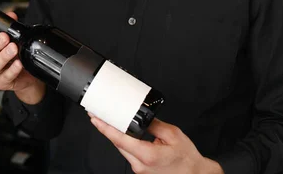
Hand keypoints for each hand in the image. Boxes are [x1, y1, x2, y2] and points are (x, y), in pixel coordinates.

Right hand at [0, 11, 44, 102]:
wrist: (23, 74)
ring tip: (13, 48)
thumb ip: (9, 25)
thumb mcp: (10, 38)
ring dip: (3, 56)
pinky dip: (12, 70)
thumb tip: (11, 16)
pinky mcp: (0, 83)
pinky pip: (5, 77)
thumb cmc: (12, 54)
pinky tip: (18, 63)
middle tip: (4, 37)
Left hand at [89, 116, 222, 173]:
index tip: (95, 118)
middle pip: (118, 144)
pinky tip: (126, 133)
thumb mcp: (173, 134)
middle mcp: (140, 165)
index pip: (119, 140)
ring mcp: (140, 170)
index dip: (105, 128)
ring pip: (123, 149)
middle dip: (107, 129)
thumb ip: (154, 125)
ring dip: (116, 136)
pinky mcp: (142, 171)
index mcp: (147, 155)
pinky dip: (126, 142)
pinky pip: (130, 154)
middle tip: (97, 115)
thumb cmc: (187, 158)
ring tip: (110, 121)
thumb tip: (141, 117)